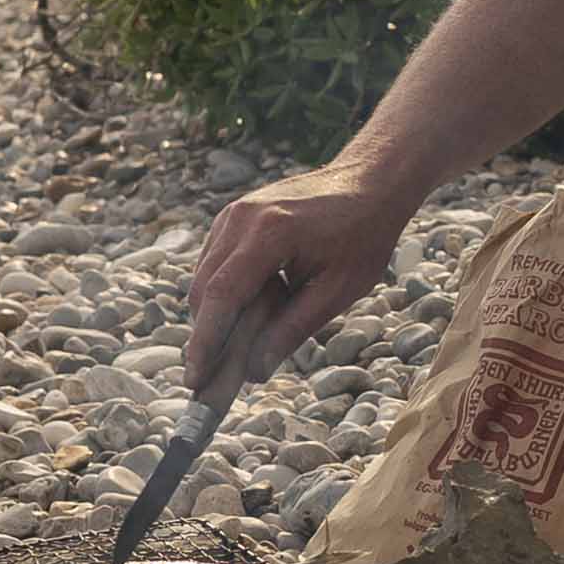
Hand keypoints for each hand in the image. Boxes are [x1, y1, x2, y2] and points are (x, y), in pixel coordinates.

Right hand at [182, 161, 407, 393]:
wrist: (369, 181)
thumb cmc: (362, 234)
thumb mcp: (338, 289)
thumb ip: (293, 329)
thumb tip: (255, 371)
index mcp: (269, 233)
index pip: (222, 296)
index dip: (205, 343)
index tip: (195, 380)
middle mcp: (241, 218)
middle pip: (203, 289)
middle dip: (203, 337)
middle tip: (208, 381)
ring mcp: (233, 214)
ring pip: (203, 277)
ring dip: (212, 316)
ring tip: (230, 354)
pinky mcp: (233, 216)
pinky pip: (214, 263)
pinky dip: (221, 293)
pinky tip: (245, 316)